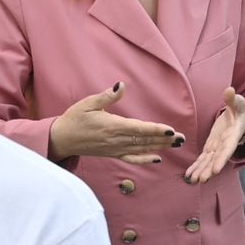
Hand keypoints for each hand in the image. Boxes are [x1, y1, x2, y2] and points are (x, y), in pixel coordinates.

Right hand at [49, 81, 181, 163]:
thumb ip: (107, 96)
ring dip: (160, 147)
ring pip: (141, 149)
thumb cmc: (74, 118)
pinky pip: (131, 158)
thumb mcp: (88, 103)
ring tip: (176, 145)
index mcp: (111, 126)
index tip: (171, 130)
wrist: (61, 139)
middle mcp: (115, 140)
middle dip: (164, 139)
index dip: (156, 130)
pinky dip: (144, 159)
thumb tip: (122, 84)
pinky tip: (157, 158)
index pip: (139, 129)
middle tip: (182, 138)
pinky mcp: (112, 154)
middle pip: (144, 140)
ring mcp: (115, 149)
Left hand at [186, 87, 244, 185]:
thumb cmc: (241, 109)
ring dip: (201, 171)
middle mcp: (225, 145)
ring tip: (192, 181)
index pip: (227, 149)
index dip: (222, 159)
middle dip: (209, 169)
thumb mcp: (239, 103)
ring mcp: (217, 147)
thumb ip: (233, 99)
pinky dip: (197, 167)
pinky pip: (203, 159)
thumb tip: (229, 91)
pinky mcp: (211, 147)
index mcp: (233, 135)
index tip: (216, 170)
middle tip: (201, 179)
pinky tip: (189, 176)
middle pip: (217, 159)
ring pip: (208, 162)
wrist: (242, 118)